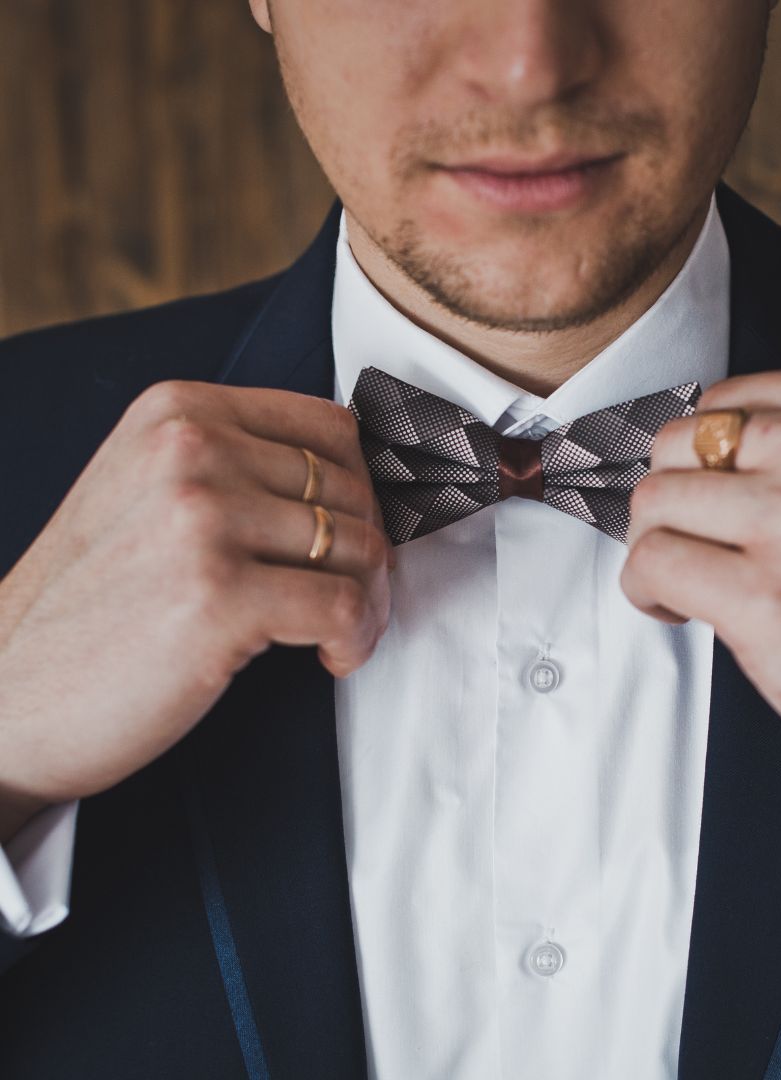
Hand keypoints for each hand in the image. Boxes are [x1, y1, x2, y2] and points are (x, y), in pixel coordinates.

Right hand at [0, 380, 392, 838]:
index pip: (330, 428)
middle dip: (369, 553)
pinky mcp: (218, 597)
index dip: (363, 491)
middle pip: (353, 490)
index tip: (351, 539)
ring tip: (339, 635)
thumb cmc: (95, 604)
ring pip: (361, 546)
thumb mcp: (149, 492)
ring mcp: (202, 519)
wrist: (5, 696)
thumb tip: (356, 482)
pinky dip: (357, 638)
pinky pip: (345, 606)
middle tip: (350, 599)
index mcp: (178, 411)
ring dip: (370, 601)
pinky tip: (330, 659)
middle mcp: (191, 449)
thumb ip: (237, 466)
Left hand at [622, 366, 780, 825]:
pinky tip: (679, 608)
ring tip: (690, 580)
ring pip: (654, 501)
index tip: (707, 496)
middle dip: (672, 499)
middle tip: (692, 541)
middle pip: (678, 445)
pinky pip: (651, 562)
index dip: (700, 459)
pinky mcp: (767, 598)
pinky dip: (646, 589)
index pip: (725, 402)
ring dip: (655, 546)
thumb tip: (714, 467)